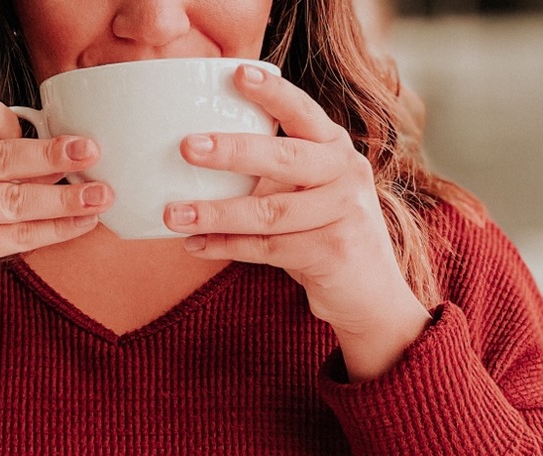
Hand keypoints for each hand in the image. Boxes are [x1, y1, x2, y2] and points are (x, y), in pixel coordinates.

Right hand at [0, 99, 113, 346]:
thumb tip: (59, 153)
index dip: (19, 127)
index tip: (47, 136)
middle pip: (2, 157)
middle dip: (53, 155)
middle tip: (93, 151)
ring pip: (14, 199)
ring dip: (64, 197)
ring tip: (101, 194)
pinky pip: (17, 235)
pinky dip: (55, 229)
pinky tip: (83, 223)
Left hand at [163, 65, 431, 380]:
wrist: (369, 292)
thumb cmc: (324, 233)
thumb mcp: (310, 191)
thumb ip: (275, 171)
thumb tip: (200, 155)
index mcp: (335, 148)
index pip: (303, 112)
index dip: (272, 93)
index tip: (236, 75)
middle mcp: (344, 174)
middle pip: (284, 159)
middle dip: (232, 152)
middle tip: (187, 147)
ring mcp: (342, 214)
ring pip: (269, 212)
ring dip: (216, 213)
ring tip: (173, 214)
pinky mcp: (331, 253)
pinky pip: (266, 249)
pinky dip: (226, 248)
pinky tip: (194, 245)